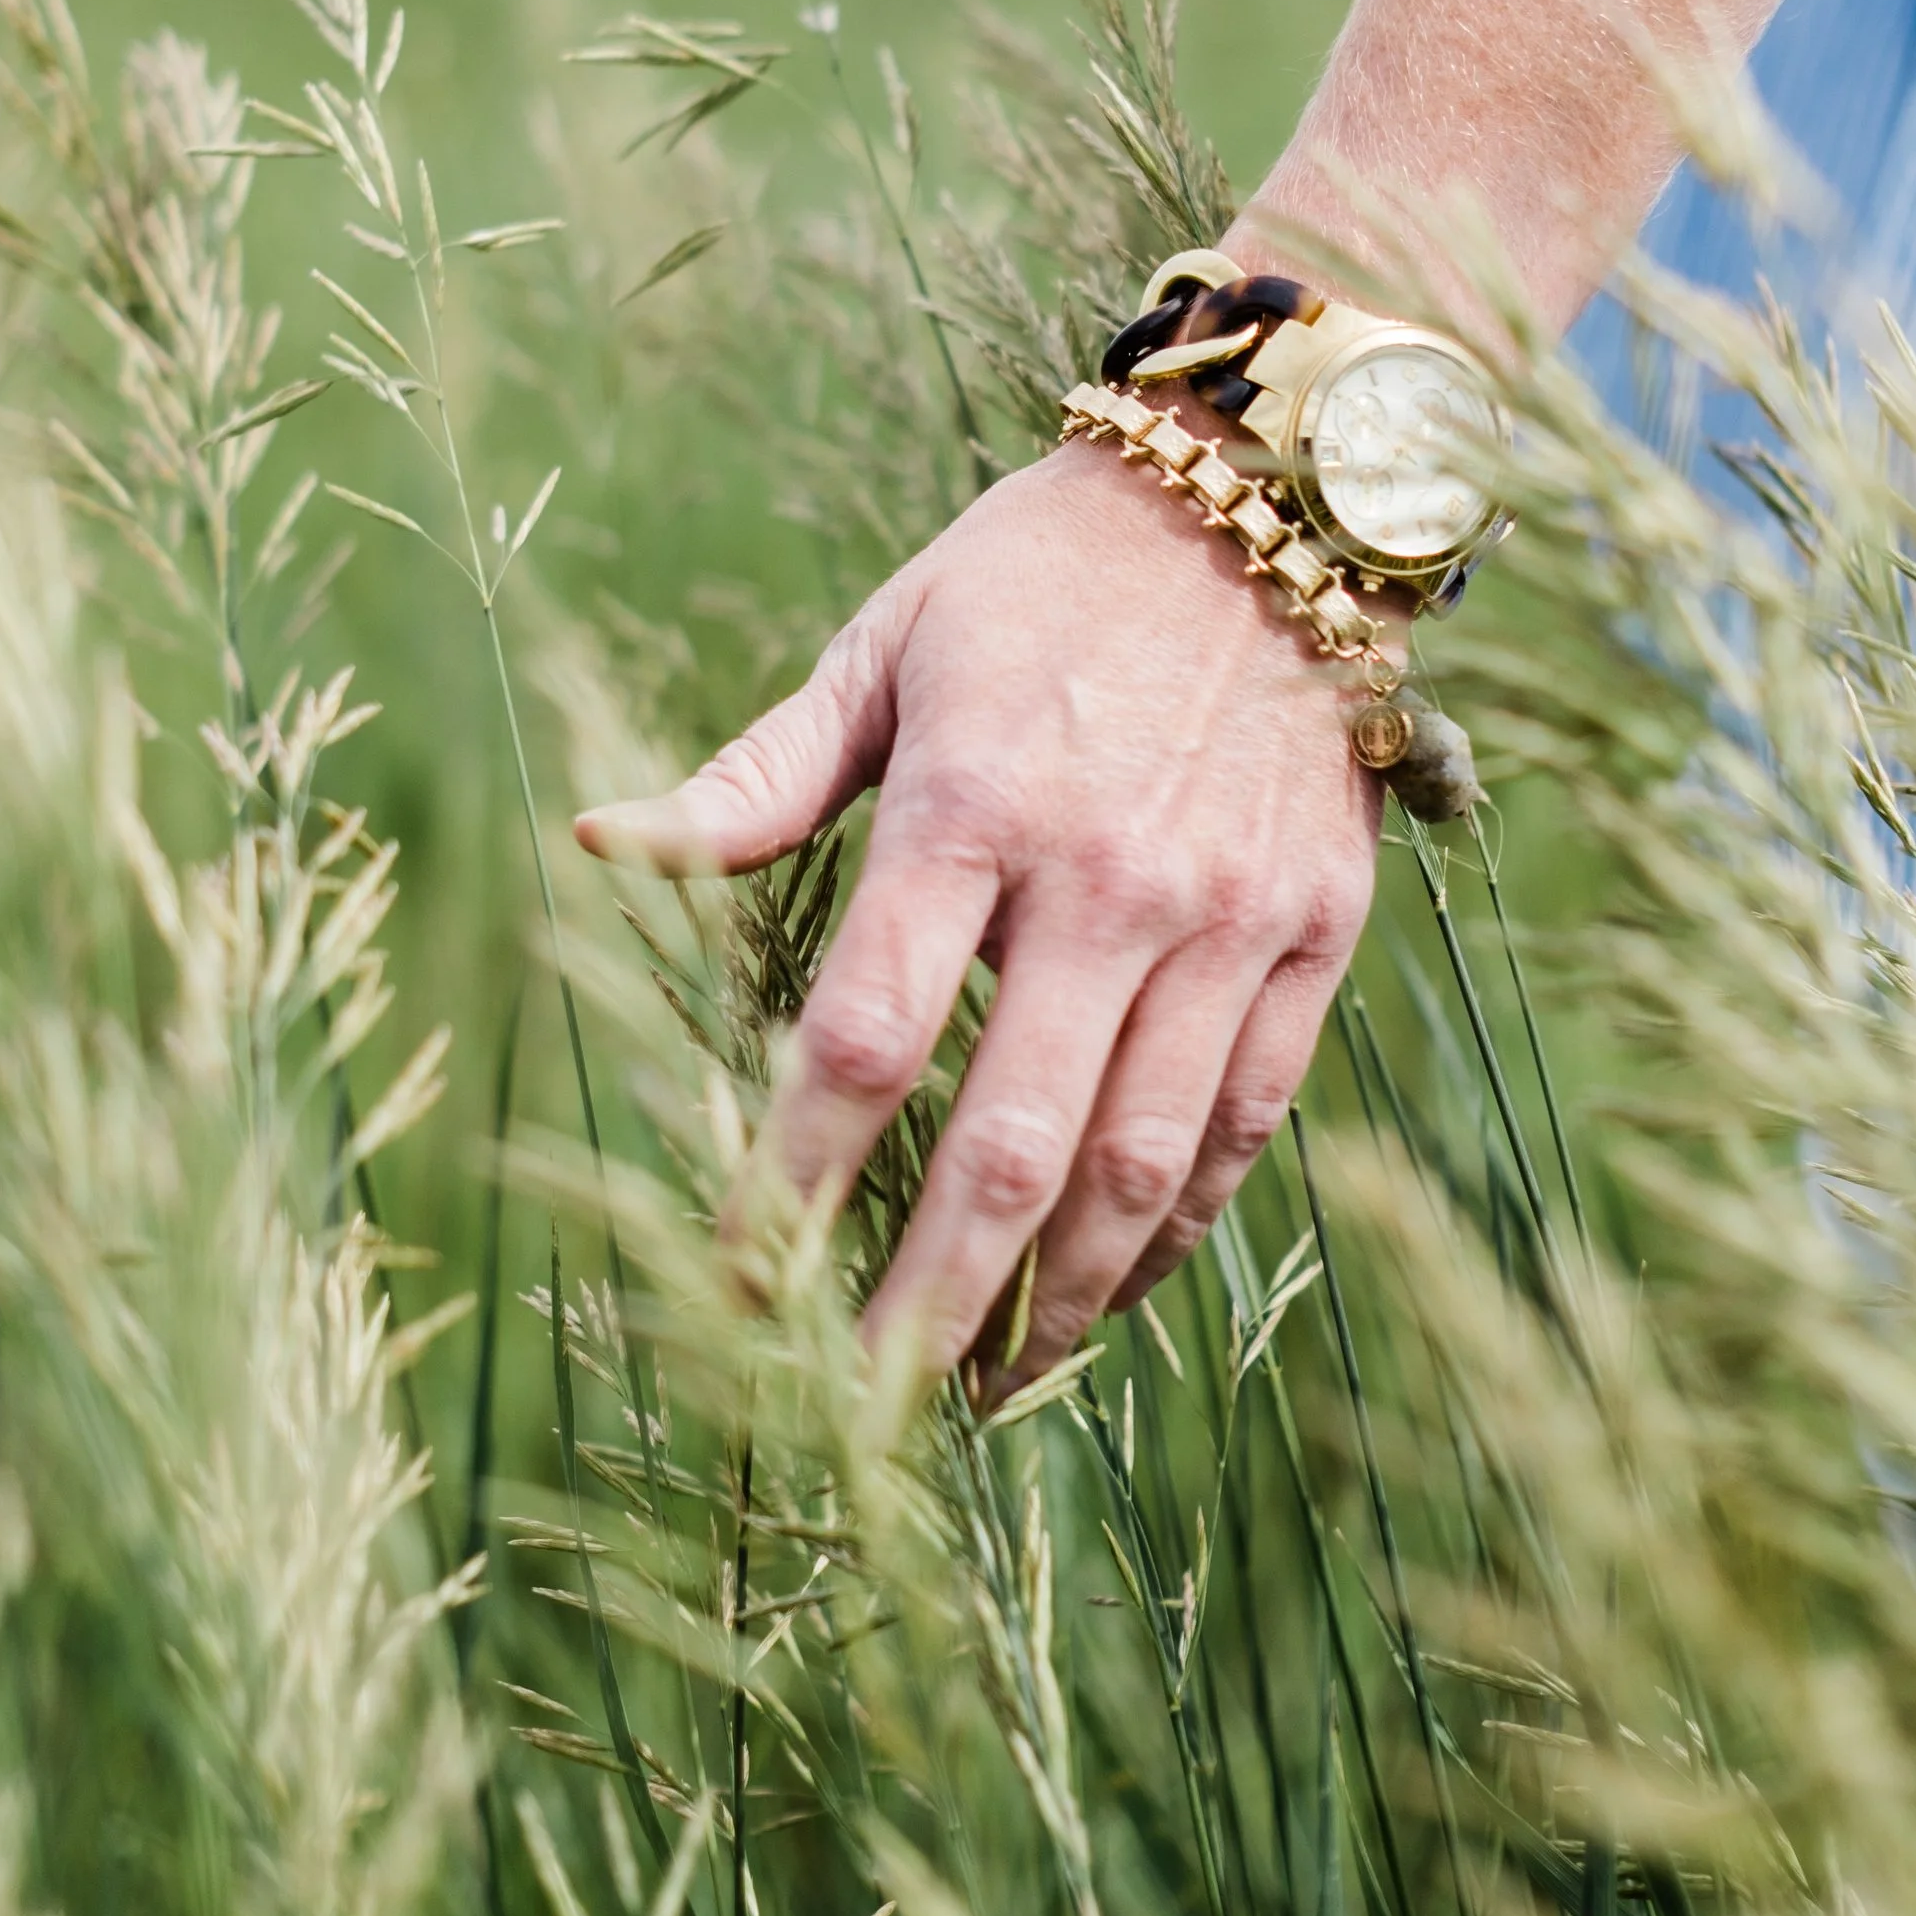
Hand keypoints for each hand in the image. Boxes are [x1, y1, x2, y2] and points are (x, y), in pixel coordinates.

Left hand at [574, 438, 1388, 1395]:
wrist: (1271, 502)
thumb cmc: (1039, 576)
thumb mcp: (882, 644)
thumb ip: (755, 774)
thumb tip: (599, 845)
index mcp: (975, 801)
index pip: (865, 1037)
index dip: (792, 1182)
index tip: (737, 1281)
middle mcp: (1110, 875)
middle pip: (1009, 1145)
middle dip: (924, 1302)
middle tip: (860, 1412)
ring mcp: (1229, 916)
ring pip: (1140, 1166)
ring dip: (1056, 1301)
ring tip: (983, 1384)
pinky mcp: (1317, 934)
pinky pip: (1243, 1124)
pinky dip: (1174, 1230)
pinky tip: (1107, 1292)